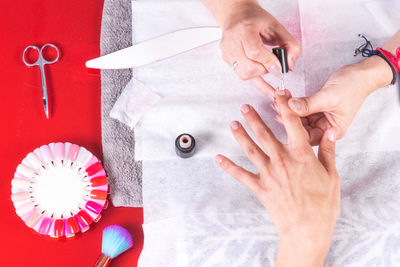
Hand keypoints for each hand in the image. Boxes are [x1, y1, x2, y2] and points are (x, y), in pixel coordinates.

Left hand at [215, 90, 339, 265]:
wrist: (307, 229)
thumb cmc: (322, 204)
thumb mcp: (331, 175)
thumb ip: (328, 151)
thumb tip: (329, 132)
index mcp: (301, 154)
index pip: (292, 123)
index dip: (284, 106)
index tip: (278, 95)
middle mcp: (282, 160)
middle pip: (264, 133)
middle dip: (253, 118)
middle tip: (244, 107)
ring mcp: (268, 173)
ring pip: (250, 149)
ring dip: (240, 136)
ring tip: (232, 124)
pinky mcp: (259, 187)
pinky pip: (240, 174)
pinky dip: (228, 166)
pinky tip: (218, 158)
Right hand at [218, 1, 300, 96]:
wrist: (237, 16)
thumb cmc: (256, 20)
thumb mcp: (277, 27)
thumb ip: (289, 45)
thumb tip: (289, 66)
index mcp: (244, 29)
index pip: (254, 52)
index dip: (269, 62)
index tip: (279, 67)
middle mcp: (232, 41)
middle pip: (249, 67)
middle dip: (265, 69)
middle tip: (273, 64)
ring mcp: (227, 52)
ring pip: (244, 74)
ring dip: (259, 74)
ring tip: (266, 65)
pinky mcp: (227, 60)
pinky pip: (242, 76)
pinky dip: (258, 83)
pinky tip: (269, 91)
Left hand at [285, 56, 392, 144]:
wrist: (360, 73)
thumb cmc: (352, 86)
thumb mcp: (328, 96)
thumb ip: (308, 104)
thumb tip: (291, 107)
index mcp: (333, 131)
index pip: (309, 137)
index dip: (294, 128)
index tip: (281, 117)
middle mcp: (326, 128)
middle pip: (302, 129)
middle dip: (289, 119)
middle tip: (277, 107)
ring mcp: (320, 119)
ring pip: (300, 119)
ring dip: (289, 110)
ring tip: (278, 101)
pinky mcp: (316, 109)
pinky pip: (301, 110)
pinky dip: (293, 105)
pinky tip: (284, 100)